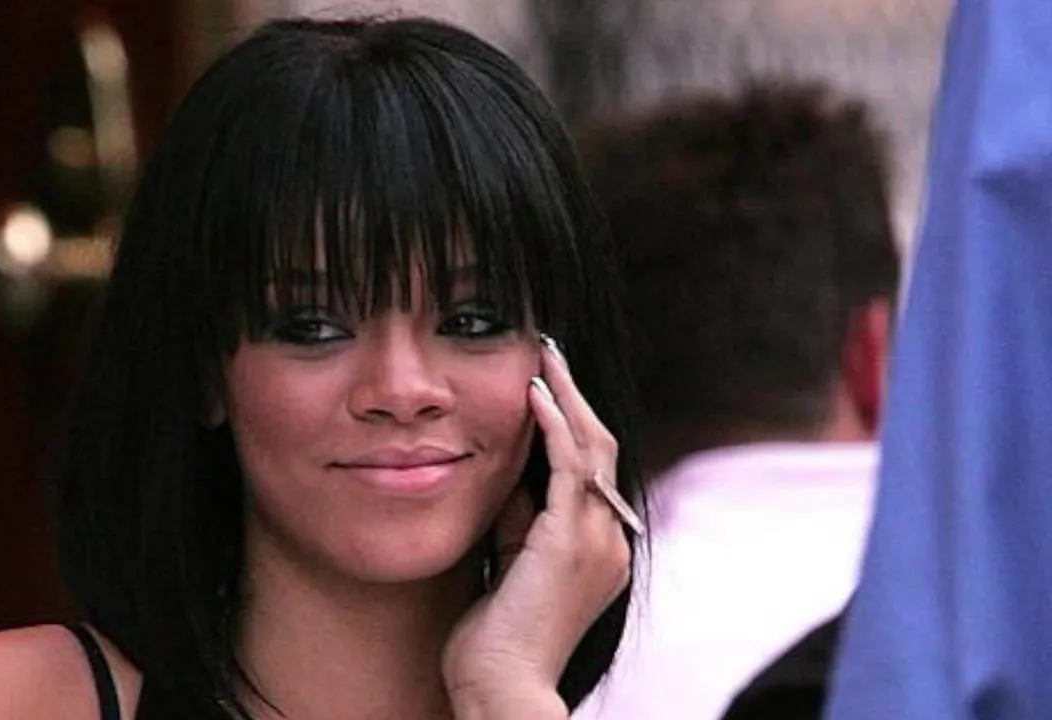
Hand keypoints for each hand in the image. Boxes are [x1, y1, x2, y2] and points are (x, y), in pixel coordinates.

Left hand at [442, 336, 632, 717]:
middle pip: (603, 447)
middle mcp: (610, 540)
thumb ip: (519, 524)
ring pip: (592, 446)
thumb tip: (512, 481)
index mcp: (601, 548)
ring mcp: (597, 539)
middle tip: (552, 353)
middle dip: (577, 396)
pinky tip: (536, 393)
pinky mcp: (569, 539)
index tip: (548, 386)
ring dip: (567, 396)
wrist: (500, 686)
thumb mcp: (511, 566)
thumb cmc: (496, 639)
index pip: (594, 468)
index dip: (574, 422)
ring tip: (546, 357)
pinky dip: (554, 424)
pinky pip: (569, 465)